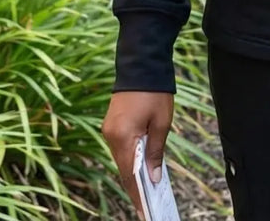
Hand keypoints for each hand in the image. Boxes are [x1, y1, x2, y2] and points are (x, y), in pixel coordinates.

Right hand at [102, 91, 174, 218]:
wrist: (141, 64)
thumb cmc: (155, 92)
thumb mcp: (161, 123)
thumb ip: (155, 152)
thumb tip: (153, 177)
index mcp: (123, 137)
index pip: (129, 175)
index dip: (138, 195)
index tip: (145, 211)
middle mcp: (111, 136)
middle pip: (123, 170)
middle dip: (135, 188)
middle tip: (148, 206)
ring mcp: (109, 130)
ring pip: (121, 160)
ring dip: (133, 175)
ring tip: (147, 192)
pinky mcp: (111, 125)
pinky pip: (120, 149)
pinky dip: (130, 160)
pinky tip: (140, 169)